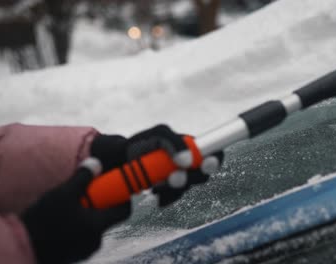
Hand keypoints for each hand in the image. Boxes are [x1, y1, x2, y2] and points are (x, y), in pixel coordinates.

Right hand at [21, 164, 130, 263]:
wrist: (21, 246)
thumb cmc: (42, 222)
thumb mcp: (63, 194)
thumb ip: (82, 177)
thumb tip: (96, 163)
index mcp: (98, 226)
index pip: (124, 211)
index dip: (122, 197)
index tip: (114, 186)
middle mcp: (95, 241)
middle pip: (107, 217)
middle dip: (100, 202)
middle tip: (86, 192)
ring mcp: (85, 249)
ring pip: (94, 226)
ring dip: (87, 214)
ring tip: (70, 205)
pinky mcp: (74, 254)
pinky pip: (82, 235)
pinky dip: (78, 225)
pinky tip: (62, 219)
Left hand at [91, 125, 223, 206]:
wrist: (120, 160)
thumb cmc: (142, 143)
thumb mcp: (159, 134)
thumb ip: (175, 142)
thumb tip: (187, 162)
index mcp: (190, 146)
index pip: (214, 152)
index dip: (215, 159)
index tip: (207, 164)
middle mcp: (188, 162)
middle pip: (203, 174)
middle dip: (189, 178)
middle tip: (173, 178)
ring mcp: (178, 177)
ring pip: (187, 188)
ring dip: (173, 188)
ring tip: (156, 185)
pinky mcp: (168, 190)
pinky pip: (174, 198)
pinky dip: (165, 197)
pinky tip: (155, 193)